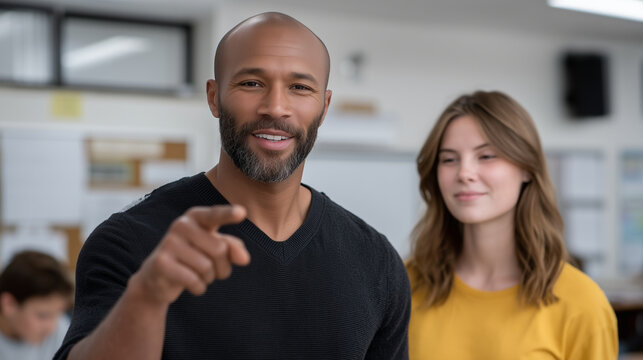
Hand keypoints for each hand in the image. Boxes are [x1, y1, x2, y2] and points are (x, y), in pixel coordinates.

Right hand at [130, 205, 248, 305]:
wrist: (158, 277)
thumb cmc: (193, 258)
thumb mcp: (215, 249)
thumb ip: (233, 248)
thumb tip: (245, 259)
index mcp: (196, 217)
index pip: (215, 215)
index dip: (228, 214)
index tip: (242, 212)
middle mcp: (181, 225)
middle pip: (220, 249)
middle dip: (222, 267)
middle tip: (212, 270)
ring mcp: (169, 242)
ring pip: (207, 267)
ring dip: (209, 278)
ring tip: (198, 275)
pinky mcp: (161, 262)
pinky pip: (193, 280)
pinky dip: (199, 287)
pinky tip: (191, 284)